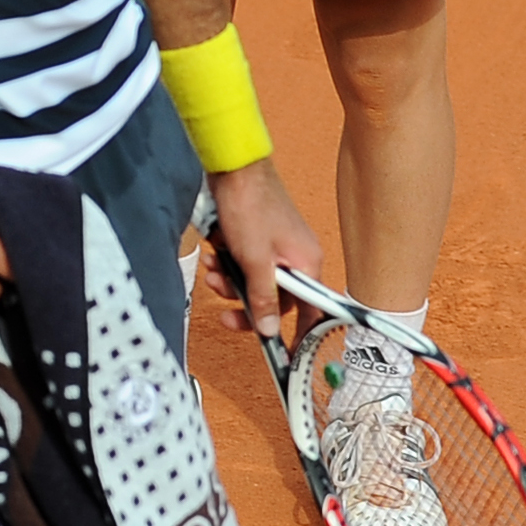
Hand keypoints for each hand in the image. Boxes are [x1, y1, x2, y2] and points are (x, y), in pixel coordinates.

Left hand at [202, 160, 324, 345]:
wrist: (235, 168)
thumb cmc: (250, 206)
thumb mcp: (255, 261)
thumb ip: (263, 298)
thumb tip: (271, 330)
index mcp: (307, 265)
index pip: (311, 312)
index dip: (298, 336)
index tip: (286, 356)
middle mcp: (297, 259)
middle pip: (276, 301)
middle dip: (247, 305)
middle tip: (226, 312)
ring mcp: (278, 249)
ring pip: (256, 283)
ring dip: (232, 284)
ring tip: (214, 272)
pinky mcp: (260, 240)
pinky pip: (246, 266)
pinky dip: (230, 267)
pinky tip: (215, 257)